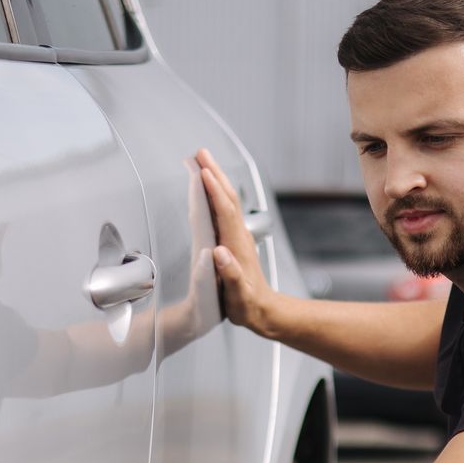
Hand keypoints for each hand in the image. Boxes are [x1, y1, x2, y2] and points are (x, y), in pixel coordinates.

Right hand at [195, 148, 278, 338]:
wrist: (264, 310)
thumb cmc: (248, 305)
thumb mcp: (239, 295)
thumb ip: (232, 275)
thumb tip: (220, 253)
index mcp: (237, 245)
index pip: (225, 212)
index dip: (214, 191)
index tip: (203, 172)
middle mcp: (239, 235)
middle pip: (227, 197)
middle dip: (214, 173)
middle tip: (200, 152)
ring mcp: (238, 235)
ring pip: (227, 199)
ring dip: (216, 178)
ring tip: (202, 161)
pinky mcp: (235, 239)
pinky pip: (224, 209)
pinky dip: (216, 193)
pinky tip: (209, 188)